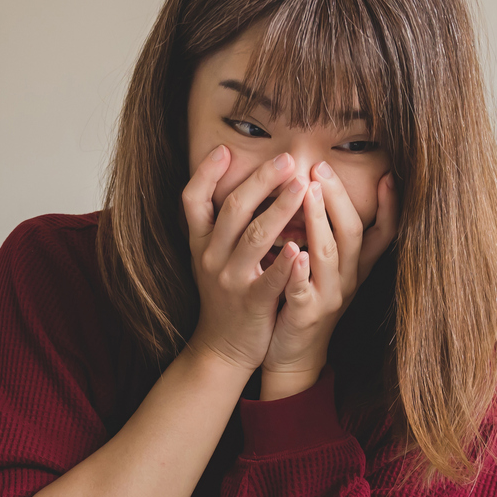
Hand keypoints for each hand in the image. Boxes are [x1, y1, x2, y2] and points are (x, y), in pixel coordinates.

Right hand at [180, 146, 307, 373]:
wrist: (222, 347)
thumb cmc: (225, 295)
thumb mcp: (211, 256)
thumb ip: (220, 223)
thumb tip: (239, 178)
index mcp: (200, 242)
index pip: (193, 199)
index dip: (205, 173)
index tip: (225, 148)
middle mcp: (211, 256)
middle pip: (234, 209)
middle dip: (262, 180)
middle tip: (288, 159)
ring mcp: (230, 280)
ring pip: (255, 237)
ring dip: (280, 209)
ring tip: (303, 186)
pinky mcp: (252, 304)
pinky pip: (269, 280)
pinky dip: (285, 264)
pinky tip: (301, 249)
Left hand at [259, 165, 397, 398]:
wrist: (293, 356)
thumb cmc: (305, 302)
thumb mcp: (327, 268)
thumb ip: (329, 235)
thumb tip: (326, 188)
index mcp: (354, 266)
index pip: (383, 233)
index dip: (390, 206)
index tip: (387, 175)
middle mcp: (347, 280)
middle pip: (351, 232)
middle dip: (338, 198)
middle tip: (322, 168)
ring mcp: (328, 297)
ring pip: (328, 254)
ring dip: (320, 221)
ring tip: (309, 192)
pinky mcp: (304, 315)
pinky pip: (303, 289)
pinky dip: (300, 270)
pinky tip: (294, 251)